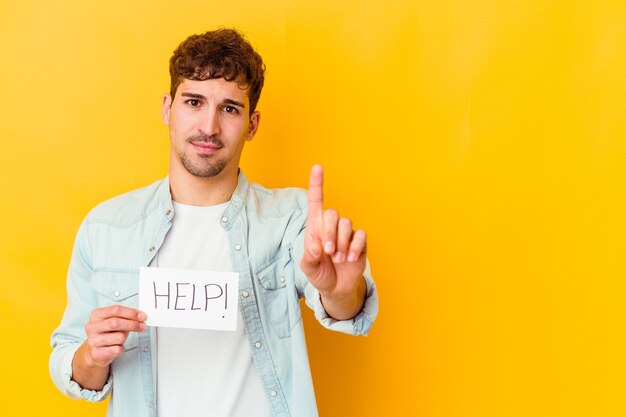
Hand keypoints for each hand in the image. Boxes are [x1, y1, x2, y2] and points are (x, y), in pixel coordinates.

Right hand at [82, 305, 146, 367]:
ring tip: (121, 338)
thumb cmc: (107, 333)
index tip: (142, 316)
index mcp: (96, 315)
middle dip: (133, 324)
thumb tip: (141, 316)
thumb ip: (125, 316)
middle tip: (143, 326)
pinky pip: (117, 349)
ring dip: (125, 337)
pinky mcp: (96, 353)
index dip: (131, 312)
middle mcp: (92, 327)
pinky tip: (117, 347)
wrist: (95, 352)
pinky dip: (121, 348)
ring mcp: (93, 340)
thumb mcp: (113, 321)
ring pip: (119, 337)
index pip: (116, 310)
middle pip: (116, 322)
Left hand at [300, 165, 366, 311]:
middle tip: (328, 252)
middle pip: (332, 214)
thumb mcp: (308, 268)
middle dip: (329, 233)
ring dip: (341, 243)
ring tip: (338, 259)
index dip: (317, 184)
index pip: (316, 201)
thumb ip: (309, 257)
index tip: (317, 167)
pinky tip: (349, 259)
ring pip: (347, 224)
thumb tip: (316, 246)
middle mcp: (331, 226)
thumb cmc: (319, 273)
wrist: (336, 288)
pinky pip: (360, 235)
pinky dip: (354, 247)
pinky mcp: (360, 242)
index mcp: (315, 227)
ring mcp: (347, 233)